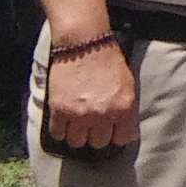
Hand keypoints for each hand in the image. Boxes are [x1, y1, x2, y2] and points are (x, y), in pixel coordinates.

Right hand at [40, 36, 138, 152]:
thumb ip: (125, 109)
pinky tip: (64, 122)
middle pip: (98, 143)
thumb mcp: (127, 85)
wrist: (84, 43)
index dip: (116, 136)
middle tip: (93, 126)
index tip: (111, 132)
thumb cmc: (108, 61)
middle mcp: (102, 115)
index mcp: (123, 108)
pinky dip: (60, 130)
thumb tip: (121, 128)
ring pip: (77, 142)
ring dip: (77, 135)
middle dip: (96, 135)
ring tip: (77, 124)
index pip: (122, 139)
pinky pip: (58, 134)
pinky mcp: (59, 110)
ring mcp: (79, 114)